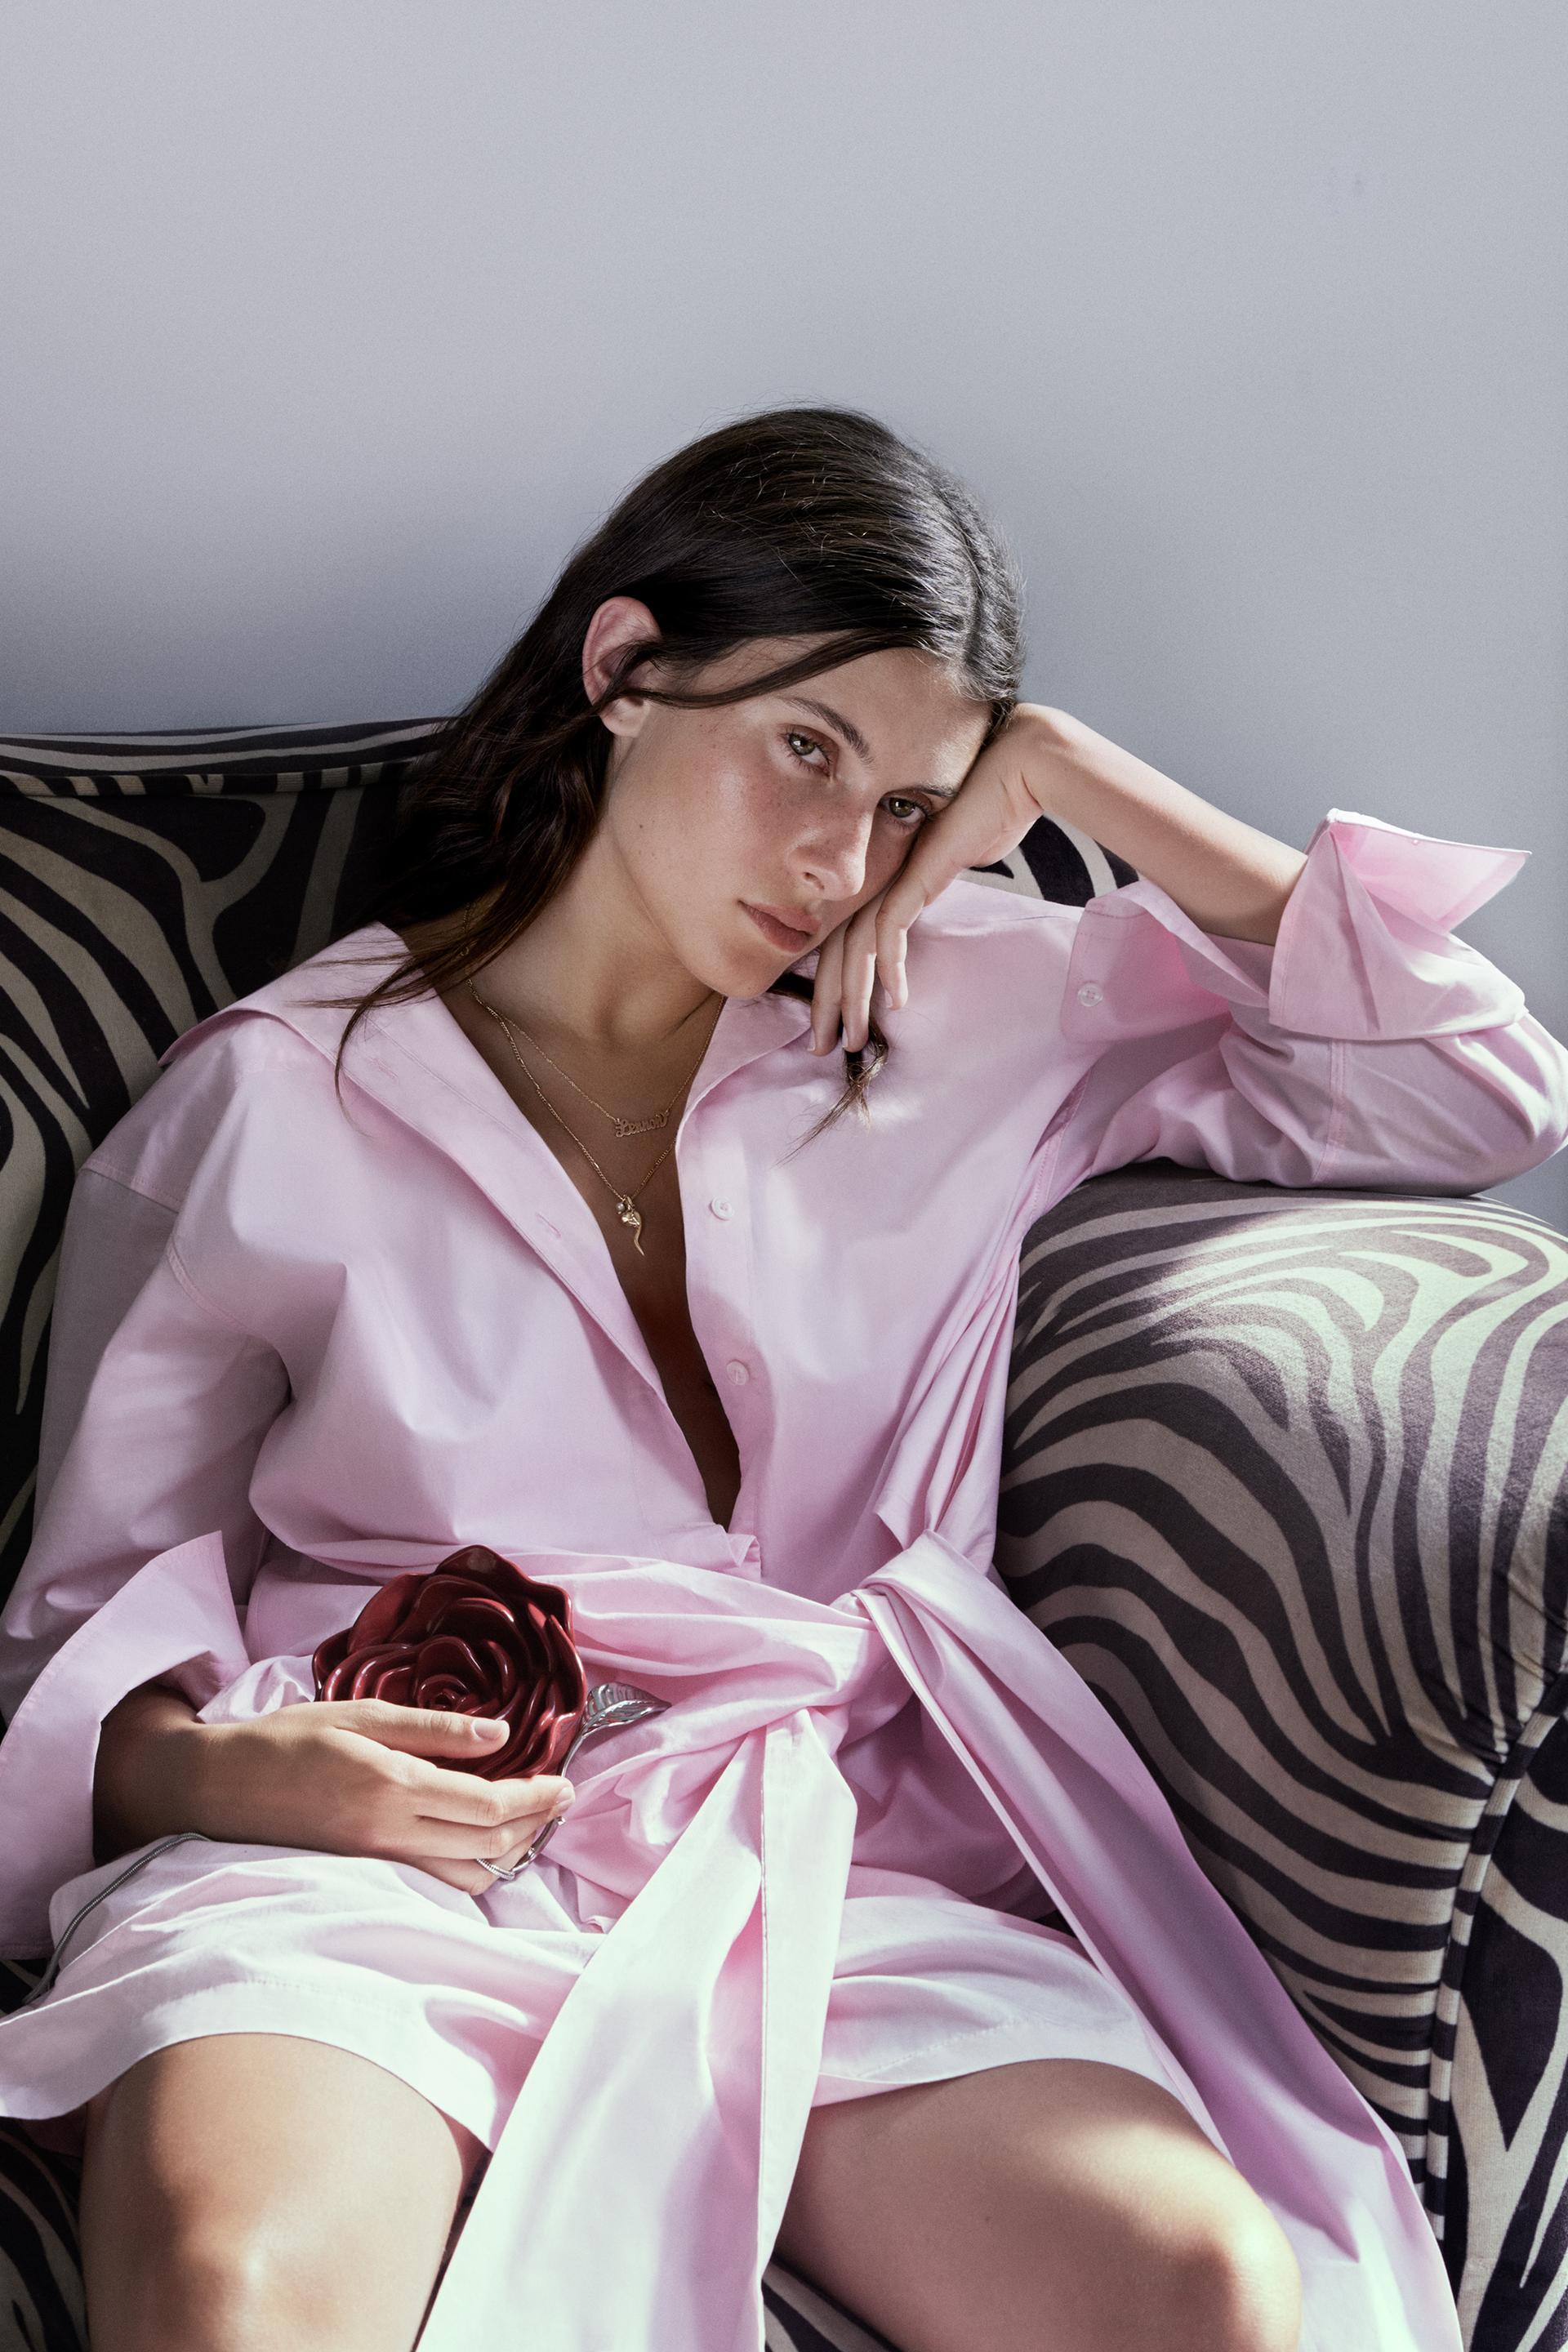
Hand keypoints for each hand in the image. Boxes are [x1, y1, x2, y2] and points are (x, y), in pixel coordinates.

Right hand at [196, 1697, 575, 1896]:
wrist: (217, 1789)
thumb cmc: (285, 1740)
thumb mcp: (359, 1714)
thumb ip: (431, 1728)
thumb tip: (496, 1731)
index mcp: (392, 1786)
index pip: (487, 1806)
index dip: (536, 1798)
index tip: (565, 1784)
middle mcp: (389, 1833)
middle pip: (487, 1846)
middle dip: (535, 1824)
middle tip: (561, 1798)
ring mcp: (376, 1862)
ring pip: (466, 1876)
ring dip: (508, 1852)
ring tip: (529, 1819)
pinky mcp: (363, 1875)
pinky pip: (433, 1882)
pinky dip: (470, 1868)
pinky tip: (479, 1842)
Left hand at [809, 704, 1072, 1054]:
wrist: (1014, 767)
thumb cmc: (992, 806)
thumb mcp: (957, 856)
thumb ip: (937, 882)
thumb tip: (933, 899)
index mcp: (883, 875)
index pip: (845, 939)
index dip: (837, 985)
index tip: (836, 1024)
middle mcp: (879, 876)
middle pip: (837, 951)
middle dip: (829, 1005)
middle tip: (822, 1048)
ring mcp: (892, 875)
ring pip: (856, 950)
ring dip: (854, 999)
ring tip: (851, 1040)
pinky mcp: (914, 874)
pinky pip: (890, 932)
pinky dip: (891, 970)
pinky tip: (896, 1001)